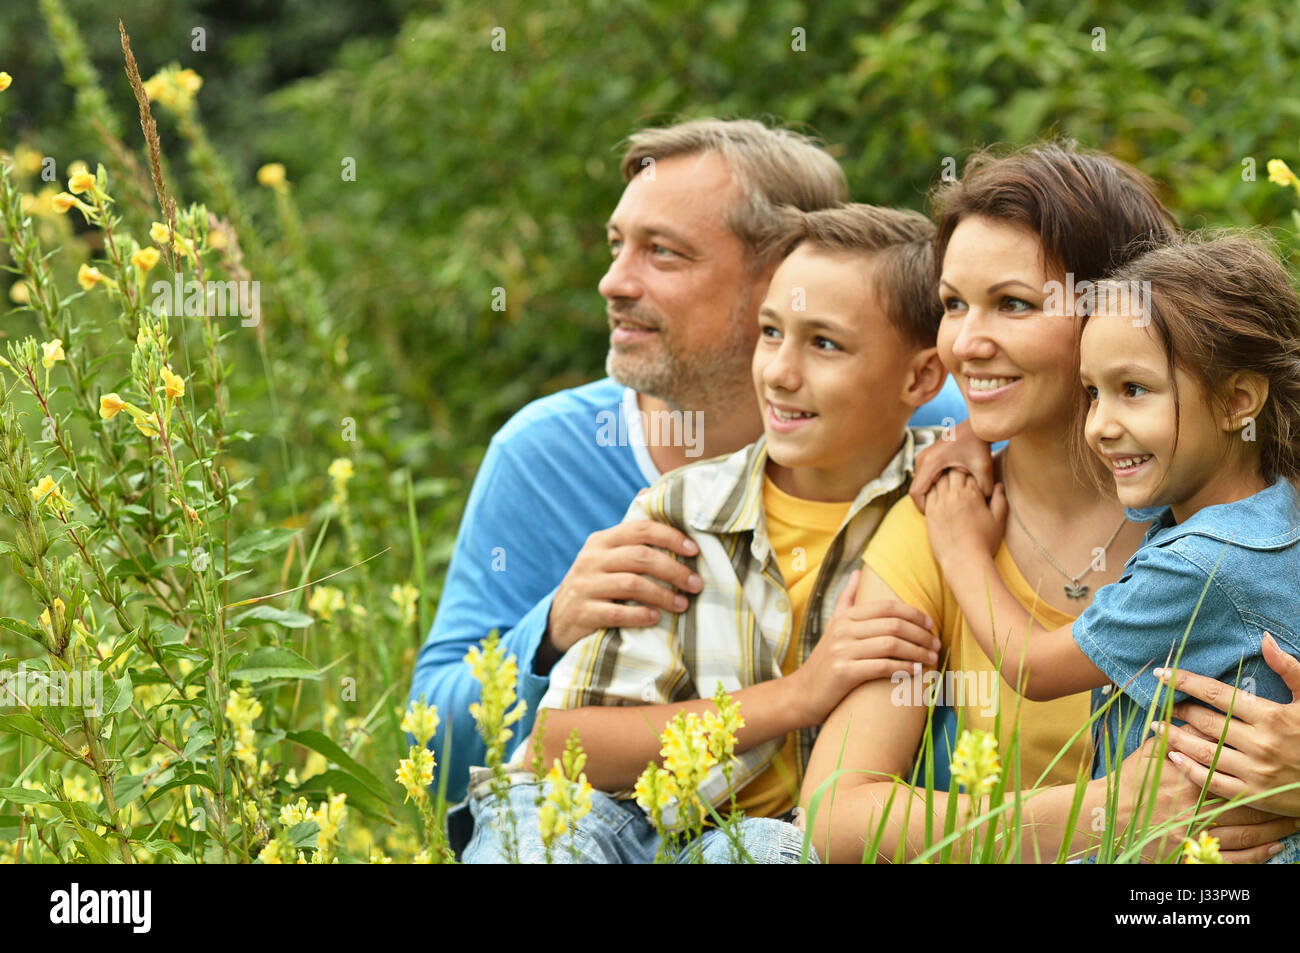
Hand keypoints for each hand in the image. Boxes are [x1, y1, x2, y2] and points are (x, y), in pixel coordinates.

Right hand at [544, 519, 702, 657]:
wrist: (558, 620)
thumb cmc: (595, 583)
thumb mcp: (605, 554)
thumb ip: (629, 531)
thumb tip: (649, 490)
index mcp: (601, 541)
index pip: (640, 529)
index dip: (670, 537)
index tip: (694, 550)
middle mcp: (591, 559)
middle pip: (640, 557)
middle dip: (674, 570)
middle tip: (696, 584)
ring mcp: (585, 586)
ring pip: (631, 584)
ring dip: (662, 595)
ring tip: (682, 604)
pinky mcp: (583, 613)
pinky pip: (616, 612)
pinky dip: (639, 615)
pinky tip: (655, 618)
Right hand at [789, 569, 940, 726]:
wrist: (803, 692)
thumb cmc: (825, 660)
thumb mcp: (833, 626)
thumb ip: (846, 599)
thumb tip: (857, 572)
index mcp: (845, 617)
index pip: (887, 607)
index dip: (914, 614)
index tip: (931, 625)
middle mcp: (843, 630)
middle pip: (893, 625)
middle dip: (921, 634)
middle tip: (936, 645)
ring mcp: (842, 651)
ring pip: (890, 645)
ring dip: (917, 651)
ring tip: (931, 658)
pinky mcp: (843, 672)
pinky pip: (881, 666)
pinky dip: (903, 668)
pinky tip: (916, 671)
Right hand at [909, 418, 993, 513]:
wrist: (975, 427)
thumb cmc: (979, 445)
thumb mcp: (984, 467)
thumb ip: (984, 487)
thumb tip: (982, 505)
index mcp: (931, 462)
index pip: (916, 493)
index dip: (923, 508)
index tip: (937, 515)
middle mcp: (922, 459)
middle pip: (915, 490)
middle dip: (927, 503)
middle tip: (943, 513)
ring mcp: (923, 457)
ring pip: (919, 484)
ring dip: (930, 495)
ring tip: (946, 503)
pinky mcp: (927, 457)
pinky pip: (923, 478)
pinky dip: (932, 487)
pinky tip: (948, 492)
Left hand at [923, 471, 1006, 566]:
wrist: (964, 560)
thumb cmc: (984, 542)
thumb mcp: (998, 520)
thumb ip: (1000, 500)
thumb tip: (999, 485)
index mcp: (972, 494)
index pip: (969, 471)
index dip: (971, 470)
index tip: (971, 472)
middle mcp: (954, 495)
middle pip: (951, 471)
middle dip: (955, 470)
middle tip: (957, 472)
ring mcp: (940, 503)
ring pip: (937, 480)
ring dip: (941, 477)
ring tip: (945, 478)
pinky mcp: (930, 512)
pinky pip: (927, 493)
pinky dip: (930, 488)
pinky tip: (935, 491)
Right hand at [1120, 737, 1293, 862]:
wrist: (1107, 816)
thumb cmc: (1130, 781)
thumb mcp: (1150, 752)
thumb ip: (1179, 736)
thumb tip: (1203, 716)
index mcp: (1188, 777)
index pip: (1234, 770)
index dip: (1261, 768)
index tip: (1283, 765)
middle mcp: (1196, 805)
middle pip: (1248, 803)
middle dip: (1276, 801)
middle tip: (1298, 796)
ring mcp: (1196, 833)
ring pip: (1247, 832)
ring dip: (1274, 828)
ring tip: (1294, 821)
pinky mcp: (1193, 854)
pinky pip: (1234, 858)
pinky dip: (1258, 854)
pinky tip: (1274, 847)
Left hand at [1157, 633, 1299, 817]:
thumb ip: (1289, 669)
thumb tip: (1264, 638)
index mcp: (1272, 717)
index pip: (1217, 694)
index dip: (1185, 682)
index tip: (1161, 675)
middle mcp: (1260, 743)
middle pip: (1205, 722)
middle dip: (1179, 710)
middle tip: (1164, 703)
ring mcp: (1256, 772)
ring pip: (1203, 751)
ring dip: (1175, 738)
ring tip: (1156, 727)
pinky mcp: (1254, 795)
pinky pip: (1213, 782)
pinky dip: (1189, 769)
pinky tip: (1173, 757)